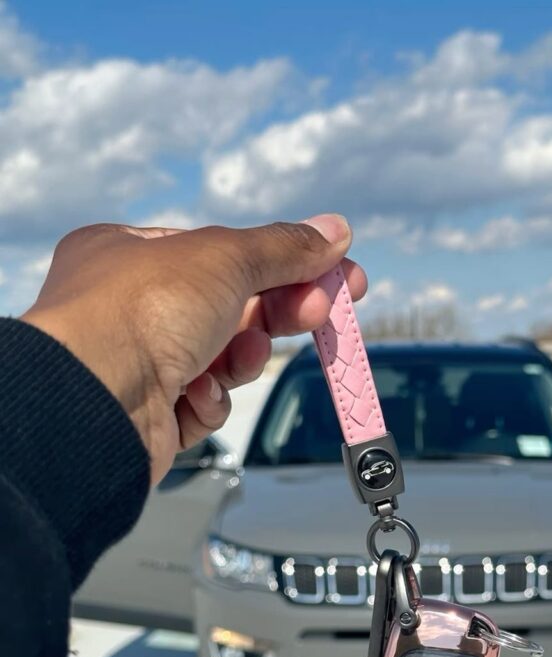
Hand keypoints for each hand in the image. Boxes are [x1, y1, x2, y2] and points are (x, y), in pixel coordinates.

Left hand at [21, 215, 365, 482]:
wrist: (97, 400)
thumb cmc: (141, 310)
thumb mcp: (226, 258)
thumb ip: (284, 247)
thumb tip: (334, 231)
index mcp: (133, 253)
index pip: (224, 254)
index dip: (285, 261)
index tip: (338, 272)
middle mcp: (130, 306)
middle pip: (231, 307)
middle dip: (280, 311)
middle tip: (325, 311)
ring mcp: (139, 363)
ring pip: (221, 359)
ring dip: (244, 356)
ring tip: (248, 351)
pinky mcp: (151, 415)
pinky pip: (202, 403)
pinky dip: (211, 399)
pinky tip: (199, 392)